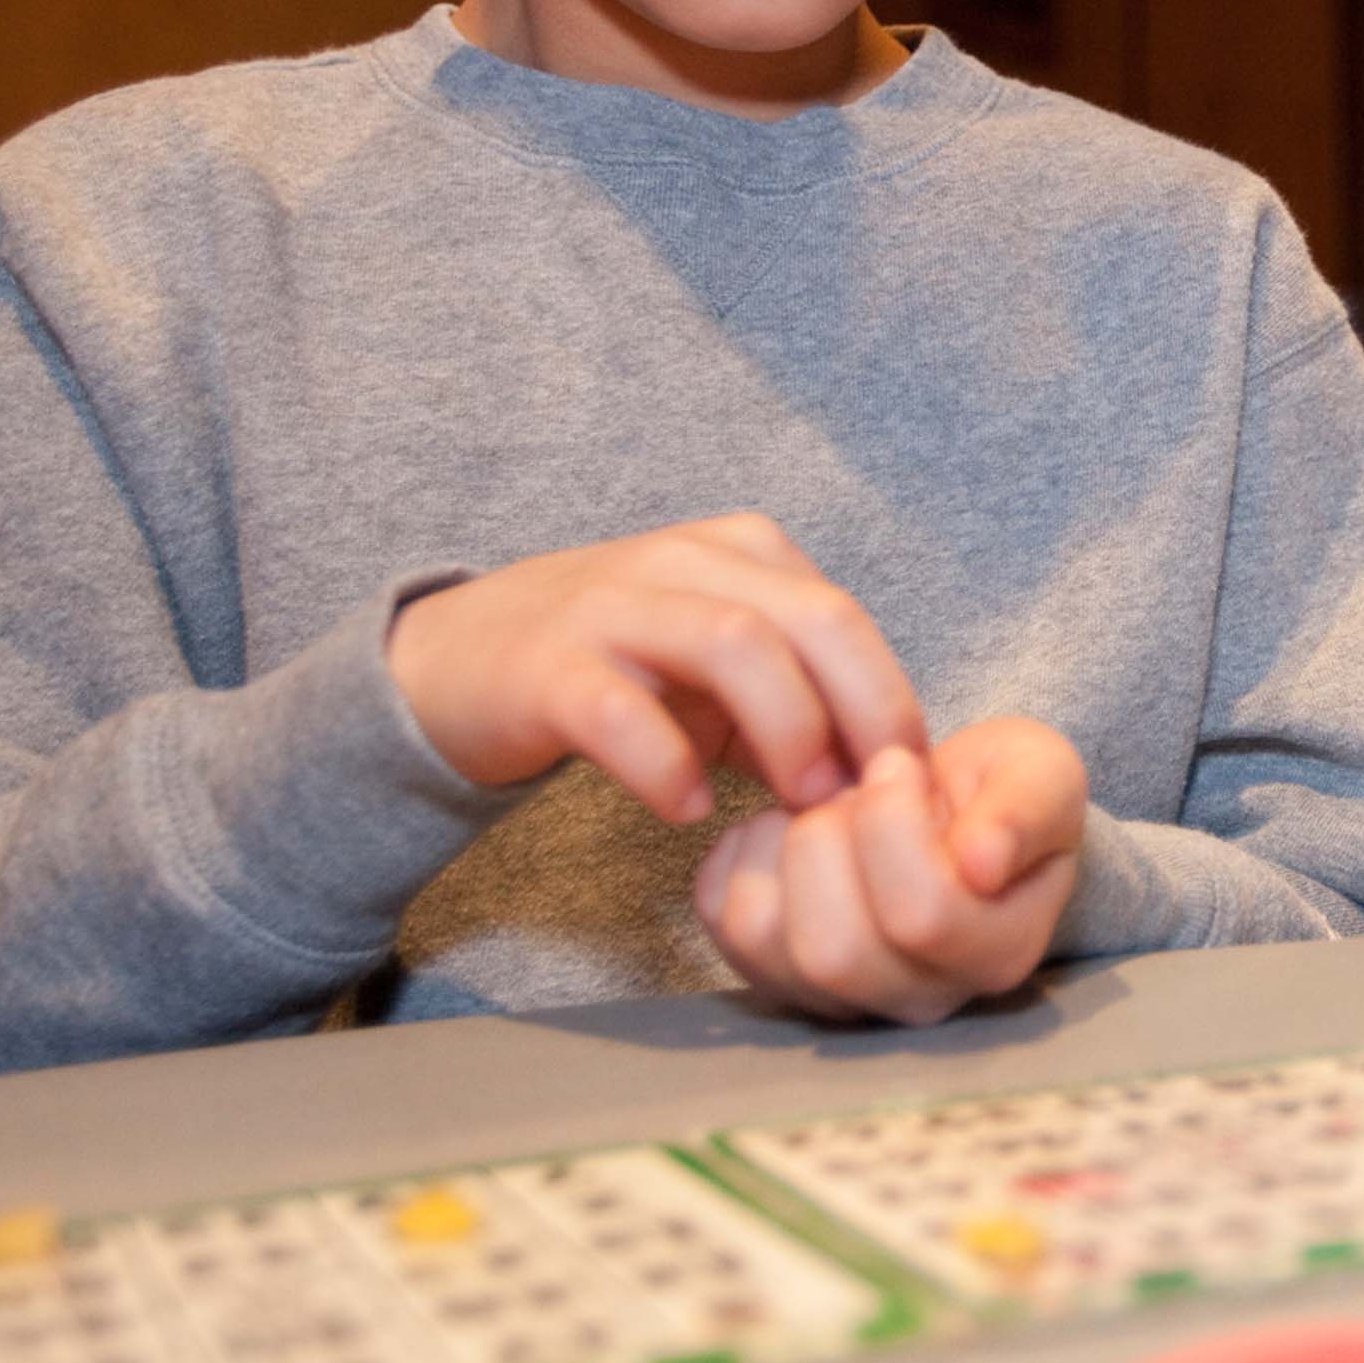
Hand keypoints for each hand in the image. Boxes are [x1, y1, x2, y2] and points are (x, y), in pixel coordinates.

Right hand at [386, 512, 926, 821]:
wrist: (457, 661)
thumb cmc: (616, 670)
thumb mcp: (718, 676)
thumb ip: (798, 705)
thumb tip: (879, 776)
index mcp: (741, 553)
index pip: (844, 618)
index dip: (890, 701)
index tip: (906, 781)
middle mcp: (684, 561)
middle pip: (810, 619)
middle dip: (859, 711)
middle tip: (866, 796)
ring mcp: (612, 607)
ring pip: (732, 644)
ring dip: (785, 730)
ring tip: (796, 802)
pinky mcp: (547, 668)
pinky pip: (620, 711)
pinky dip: (665, 764)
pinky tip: (686, 809)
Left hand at [698, 716, 1086, 1024]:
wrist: (951, 808)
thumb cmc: (999, 791)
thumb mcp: (1040, 774)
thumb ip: (1027, 810)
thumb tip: (982, 865)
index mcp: (998, 953)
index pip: (922, 918)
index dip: (895, 822)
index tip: (900, 762)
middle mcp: (920, 999)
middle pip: (835, 950)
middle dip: (830, 837)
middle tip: (855, 788)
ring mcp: (843, 999)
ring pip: (769, 942)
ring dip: (781, 844)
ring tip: (821, 808)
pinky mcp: (778, 978)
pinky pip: (723, 925)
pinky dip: (737, 856)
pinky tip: (782, 828)